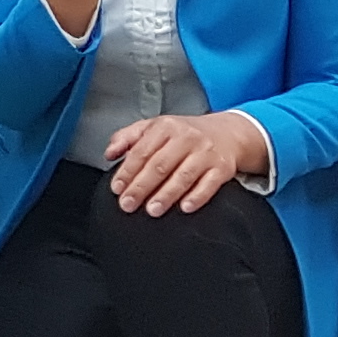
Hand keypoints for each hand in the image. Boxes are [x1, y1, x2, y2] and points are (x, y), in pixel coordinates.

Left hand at [103, 110, 267, 214]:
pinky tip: (184, 207)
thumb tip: (109, 153)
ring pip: (183, 176)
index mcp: (166, 126)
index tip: (117, 188)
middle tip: (128, 204)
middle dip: (141, 187)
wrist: (227, 133)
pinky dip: (196, 197)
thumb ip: (128, 137)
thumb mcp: (155, 126)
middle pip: (160, 165)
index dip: (127, 171)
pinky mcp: (222, 168)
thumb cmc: (185, 133)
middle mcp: (186, 138)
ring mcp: (205, 153)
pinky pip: (209, 184)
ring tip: (152, 210)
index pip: (142, 151)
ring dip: (166, 195)